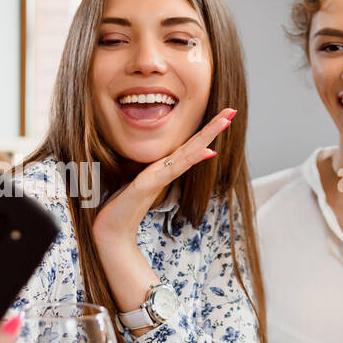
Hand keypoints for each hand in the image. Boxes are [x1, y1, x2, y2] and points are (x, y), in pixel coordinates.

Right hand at [91, 108, 235, 312]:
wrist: (110, 231)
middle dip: (212, 126)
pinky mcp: (148, 183)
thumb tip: (167, 175)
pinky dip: (193, 158)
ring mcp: (155, 174)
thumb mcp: (145, 195)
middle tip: (232, 110)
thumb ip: (155, 183)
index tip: (224, 119)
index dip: (205, 133)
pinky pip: (175, 169)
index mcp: (161, 170)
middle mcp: (160, 168)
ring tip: (226, 120)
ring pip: (186, 150)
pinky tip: (208, 151)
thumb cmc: (124, 213)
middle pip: (191, 144)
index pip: (188, 148)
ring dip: (207, 134)